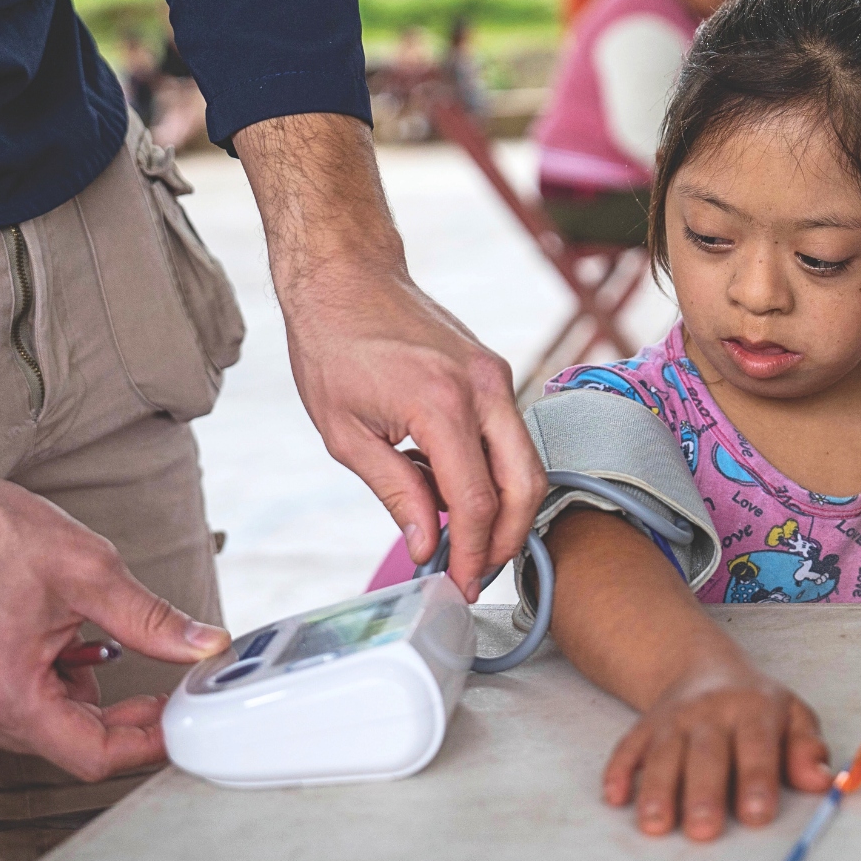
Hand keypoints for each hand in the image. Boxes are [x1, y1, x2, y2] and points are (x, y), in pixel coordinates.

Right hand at [0, 437, 229, 781]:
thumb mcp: (90, 573)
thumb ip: (152, 621)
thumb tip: (203, 645)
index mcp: (4, 692)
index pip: (93, 757)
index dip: (146, 744)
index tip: (176, 725)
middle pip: (69, 744)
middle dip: (120, 717)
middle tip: (159, 687)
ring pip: (43, 726)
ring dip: (80, 696)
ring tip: (89, 643)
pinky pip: (13, 707)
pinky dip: (46, 683)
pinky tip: (55, 644)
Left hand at [233, 113, 546, 599]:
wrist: (346, 276)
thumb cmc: (333, 347)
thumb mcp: (346, 434)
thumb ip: (396, 492)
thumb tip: (428, 546)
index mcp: (442, 406)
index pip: (478, 502)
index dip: (474, 553)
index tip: (461, 583)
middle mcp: (483, 389)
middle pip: (527, 486)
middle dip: (508, 539)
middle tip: (478, 572)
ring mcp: (496, 377)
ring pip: (527, 462)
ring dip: (506, 509)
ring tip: (466, 539)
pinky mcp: (494, 372)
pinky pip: (510, 436)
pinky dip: (495, 473)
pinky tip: (454, 488)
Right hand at [603, 656, 831, 841]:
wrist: (703, 667)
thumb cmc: (758, 707)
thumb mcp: (794, 716)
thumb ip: (807, 749)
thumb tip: (823, 780)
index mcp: (755, 709)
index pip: (757, 745)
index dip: (757, 779)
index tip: (757, 816)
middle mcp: (710, 712)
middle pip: (706, 752)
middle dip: (704, 792)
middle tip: (704, 830)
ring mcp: (673, 719)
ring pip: (663, 753)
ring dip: (657, 788)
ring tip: (655, 824)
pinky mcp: (644, 727)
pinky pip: (628, 747)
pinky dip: (619, 770)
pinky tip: (615, 796)